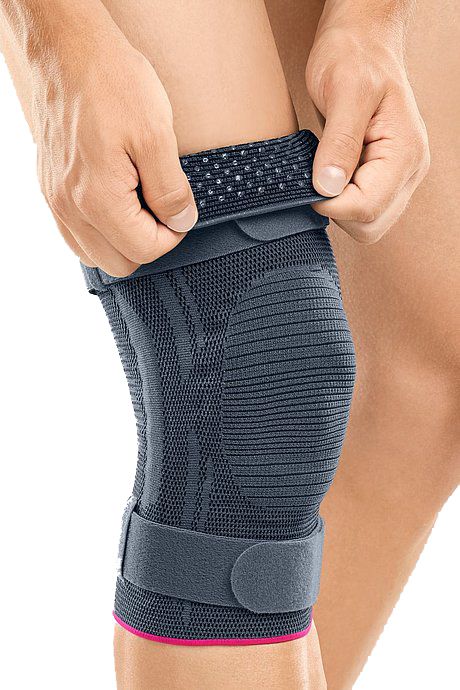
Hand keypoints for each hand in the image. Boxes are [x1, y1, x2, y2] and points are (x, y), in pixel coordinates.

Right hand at [32, 24, 196, 275]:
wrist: (68, 49)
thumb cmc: (112, 83)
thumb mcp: (157, 135)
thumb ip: (171, 189)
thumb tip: (180, 222)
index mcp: (97, 199)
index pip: (144, 251)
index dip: (172, 236)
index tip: (180, 209)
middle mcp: (70, 208)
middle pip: (119, 263)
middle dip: (147, 242)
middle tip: (161, 207)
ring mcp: (56, 200)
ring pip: (94, 254)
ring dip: (122, 241)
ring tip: (138, 202)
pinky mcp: (50, 188)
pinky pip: (75, 233)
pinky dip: (99, 230)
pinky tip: (116, 201)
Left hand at [306, 0, 429, 242]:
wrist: (361, 42)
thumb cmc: (354, 56)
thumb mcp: (343, 90)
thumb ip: (338, 142)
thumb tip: (328, 188)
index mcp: (405, 152)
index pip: (366, 208)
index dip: (330, 204)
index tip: (308, 182)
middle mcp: (409, 171)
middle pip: (370, 226)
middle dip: (337, 212)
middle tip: (317, 177)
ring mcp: (399, 177)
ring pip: (367, 224)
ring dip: (338, 209)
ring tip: (325, 171)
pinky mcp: (384, 178)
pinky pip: (362, 210)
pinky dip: (341, 203)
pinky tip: (330, 175)